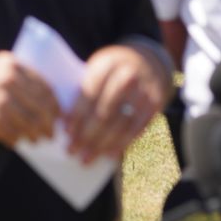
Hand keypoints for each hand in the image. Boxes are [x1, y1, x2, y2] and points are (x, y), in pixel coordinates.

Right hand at [0, 52, 60, 146]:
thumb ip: (13, 79)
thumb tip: (37, 102)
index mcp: (12, 64)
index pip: (46, 86)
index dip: (55, 103)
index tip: (58, 114)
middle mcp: (11, 80)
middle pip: (43, 106)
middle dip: (50, 122)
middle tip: (52, 133)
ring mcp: (3, 101)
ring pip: (32, 123)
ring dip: (37, 135)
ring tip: (37, 140)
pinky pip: (16, 135)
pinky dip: (18, 141)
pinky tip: (16, 142)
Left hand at [66, 44, 170, 163]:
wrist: (147, 61)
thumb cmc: (111, 71)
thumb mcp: (98, 69)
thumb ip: (84, 89)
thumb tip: (65, 123)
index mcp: (108, 64)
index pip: (90, 93)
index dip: (77, 115)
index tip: (65, 132)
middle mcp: (128, 76)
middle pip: (104, 112)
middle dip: (86, 135)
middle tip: (71, 150)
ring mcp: (144, 90)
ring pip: (120, 124)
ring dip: (101, 144)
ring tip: (86, 158)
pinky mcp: (156, 104)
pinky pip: (137, 128)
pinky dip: (122, 144)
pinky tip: (109, 155)